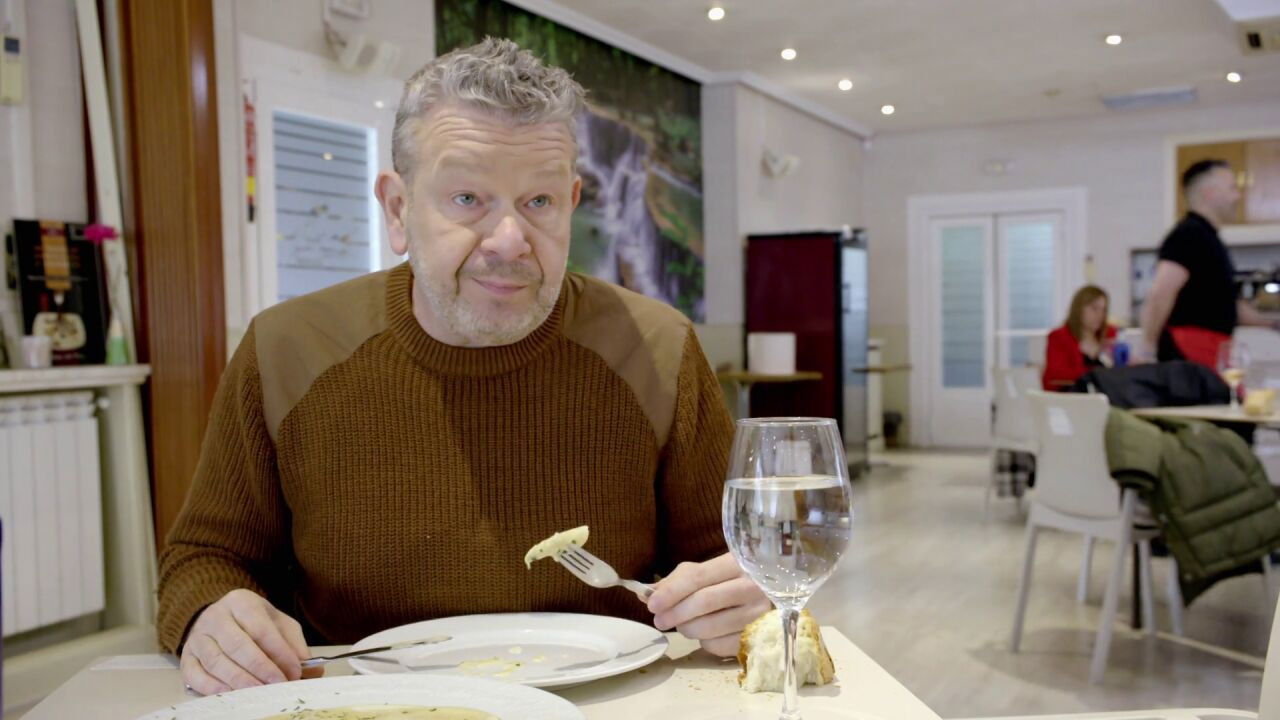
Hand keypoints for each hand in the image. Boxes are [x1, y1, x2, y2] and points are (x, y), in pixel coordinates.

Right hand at [180, 589, 321, 693]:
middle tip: (278, 684)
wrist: (219, 619)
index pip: (260, 628)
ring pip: (216, 661)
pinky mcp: (186, 657)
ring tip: (259, 693)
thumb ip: (294, 645)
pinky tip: (231, 695)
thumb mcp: (278, 624)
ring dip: (239, 680)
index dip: (278, 652)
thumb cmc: (253, 623)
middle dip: (260, 668)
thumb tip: (312, 670)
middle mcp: (216, 616)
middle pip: (237, 645)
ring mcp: (197, 637)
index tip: (295, 671)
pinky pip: (195, 675)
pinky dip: (212, 687)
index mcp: (241, 602)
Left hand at [646, 553, 770, 656]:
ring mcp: (758, 613)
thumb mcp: (707, 572)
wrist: (771, 596)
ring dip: (687, 629)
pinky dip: (704, 642)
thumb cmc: (731, 580)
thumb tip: (646, 593)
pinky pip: (720, 645)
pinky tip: (705, 633)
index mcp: (737, 563)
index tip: (652, 603)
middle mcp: (753, 586)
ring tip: (681, 626)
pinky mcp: (758, 636)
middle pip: (704, 602)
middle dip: (675, 613)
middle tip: (659, 620)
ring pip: (711, 627)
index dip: (672, 591)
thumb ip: (677, 580)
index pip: (698, 577)